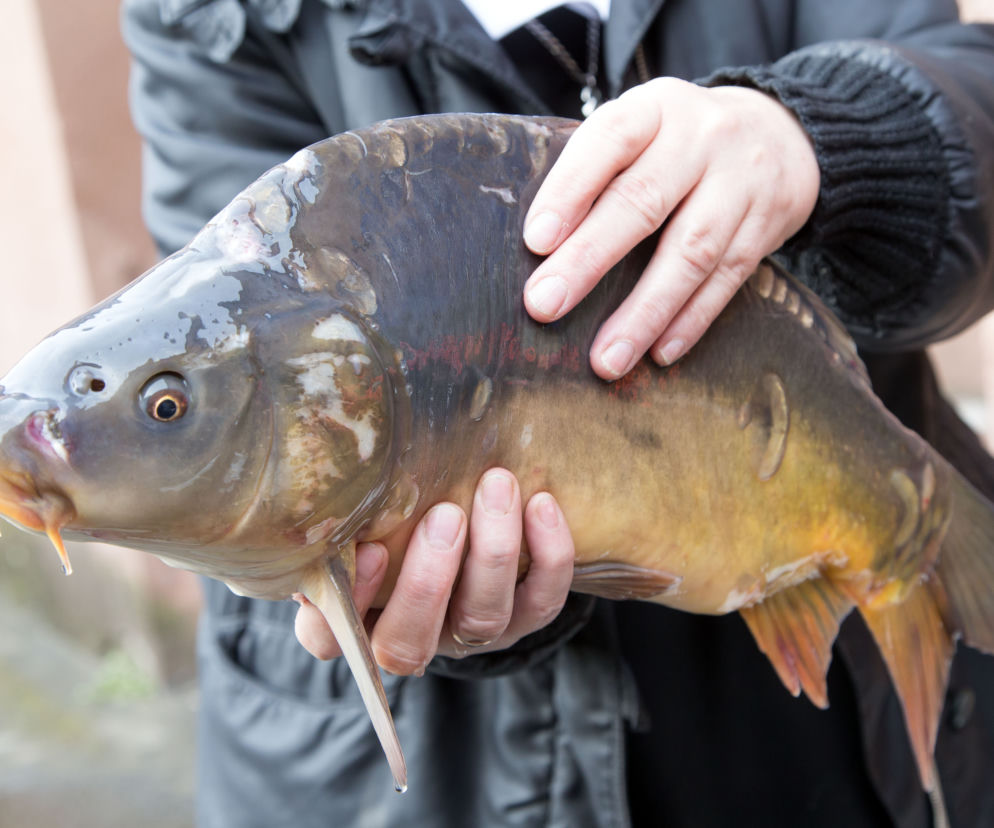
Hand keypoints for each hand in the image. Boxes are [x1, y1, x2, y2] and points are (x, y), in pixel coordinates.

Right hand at [294, 469, 574, 673]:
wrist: (469, 520)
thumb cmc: (395, 513)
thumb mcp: (364, 512)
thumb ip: (347, 506)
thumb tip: (339, 464)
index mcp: (357, 618)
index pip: (330, 638)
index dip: (351, 600)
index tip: (369, 549)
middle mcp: (411, 636)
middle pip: (410, 642)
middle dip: (428, 582)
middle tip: (444, 517)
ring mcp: (468, 634)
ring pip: (482, 618)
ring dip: (493, 553)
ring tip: (497, 486)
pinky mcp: (522, 620)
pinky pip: (542, 602)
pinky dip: (550, 556)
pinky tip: (542, 504)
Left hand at [523, 78, 819, 378]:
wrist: (782, 131)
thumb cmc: (680, 143)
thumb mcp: (643, 130)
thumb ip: (598, 170)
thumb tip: (541, 249)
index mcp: (655, 109)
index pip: (609, 140)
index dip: (570, 190)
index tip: (536, 241)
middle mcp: (701, 138)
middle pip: (643, 202)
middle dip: (589, 260)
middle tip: (544, 306)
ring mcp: (741, 182)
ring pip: (691, 252)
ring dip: (644, 312)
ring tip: (606, 359)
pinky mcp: (767, 224)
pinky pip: (728, 279)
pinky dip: (691, 320)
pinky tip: (659, 353)